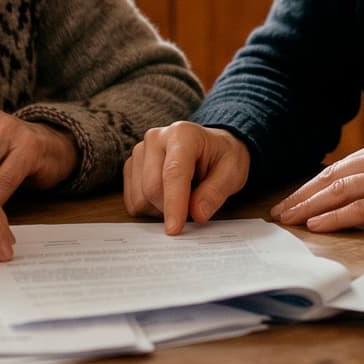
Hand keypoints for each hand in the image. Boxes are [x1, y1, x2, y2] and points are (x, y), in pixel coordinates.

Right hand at [123, 121, 250, 234]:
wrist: (209, 146)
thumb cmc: (221, 157)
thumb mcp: (232, 172)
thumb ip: (215, 193)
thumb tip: (197, 214)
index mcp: (183, 134)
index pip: (173, 173)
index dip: (173, 204)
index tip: (174, 229)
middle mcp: (156, 138)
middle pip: (152, 188)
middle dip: (171, 209)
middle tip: (192, 206)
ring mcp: (139, 151)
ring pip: (140, 197)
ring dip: (160, 209)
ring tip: (181, 196)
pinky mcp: (131, 166)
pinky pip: (132, 200)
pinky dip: (149, 208)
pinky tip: (166, 197)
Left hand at [270, 135, 363, 231]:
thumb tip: (358, 193)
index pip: (339, 167)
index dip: (312, 185)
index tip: (292, 199)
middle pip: (332, 177)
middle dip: (302, 195)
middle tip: (280, 211)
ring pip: (340, 191)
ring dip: (310, 206)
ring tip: (289, 219)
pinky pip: (361, 208)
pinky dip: (336, 217)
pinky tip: (318, 225)